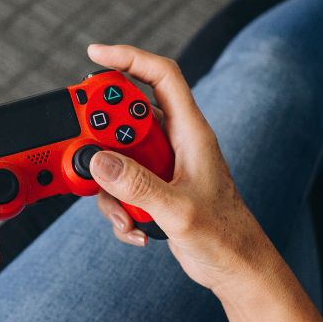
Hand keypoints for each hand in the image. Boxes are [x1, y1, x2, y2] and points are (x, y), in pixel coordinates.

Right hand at [86, 44, 273, 293]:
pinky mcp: (152, 189)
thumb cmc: (224, 234)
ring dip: (109, 187)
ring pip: (116, 156)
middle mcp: (174, 142)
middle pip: (125, 117)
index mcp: (190, 132)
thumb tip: (98, 161)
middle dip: (102, 137)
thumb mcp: (178, 210)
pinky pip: (119, 186)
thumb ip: (137, 185)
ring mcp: (161, 166)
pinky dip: (118, 209)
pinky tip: (135, 230)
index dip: (128, 57)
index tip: (94, 54)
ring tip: (124, 214)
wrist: (235, 267)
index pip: (160, 76)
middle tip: (88, 156)